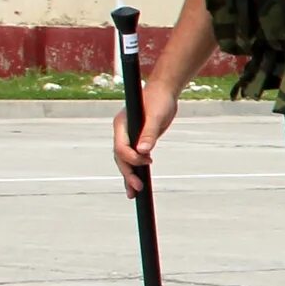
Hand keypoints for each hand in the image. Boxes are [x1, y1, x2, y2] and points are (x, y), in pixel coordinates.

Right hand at [111, 83, 176, 197]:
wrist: (164, 92)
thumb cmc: (160, 100)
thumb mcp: (157, 116)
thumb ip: (150, 133)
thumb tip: (143, 151)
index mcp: (121, 125)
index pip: (120, 147)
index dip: (132, 158)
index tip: (147, 161)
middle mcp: (122, 132)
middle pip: (120, 157)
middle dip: (128, 173)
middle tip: (137, 188)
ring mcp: (128, 137)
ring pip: (124, 161)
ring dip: (129, 176)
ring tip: (134, 193)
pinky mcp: (137, 140)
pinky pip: (133, 158)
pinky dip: (135, 170)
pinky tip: (138, 183)